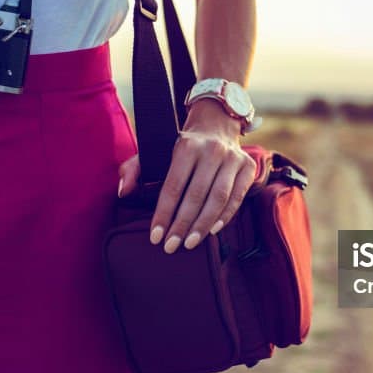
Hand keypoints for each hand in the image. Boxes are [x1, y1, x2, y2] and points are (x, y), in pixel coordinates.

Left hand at [117, 99, 257, 253]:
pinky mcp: (248, 167)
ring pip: (218, 198)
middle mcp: (212, 150)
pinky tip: (212, 231)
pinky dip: (225, 216)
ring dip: (203, 225)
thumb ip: (134, 169)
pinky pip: (237, 197)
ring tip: (190, 243)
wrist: (216, 126)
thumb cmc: (183, 146)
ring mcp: (233, 158)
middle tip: (171, 246)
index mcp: (187, 146)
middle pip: (196, 195)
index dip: (164, 213)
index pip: (173, 186)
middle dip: (182, 224)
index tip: (156, 236)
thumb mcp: (156, 150)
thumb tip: (124, 191)